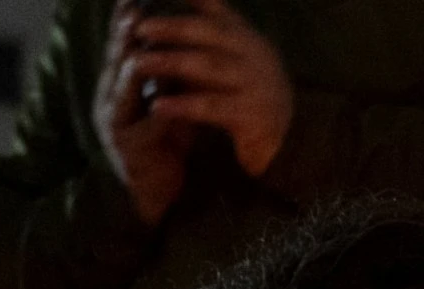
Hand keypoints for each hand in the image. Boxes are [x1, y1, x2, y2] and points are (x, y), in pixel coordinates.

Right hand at [95, 4, 201, 221]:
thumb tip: (179, 33)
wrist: (158, 191)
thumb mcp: (166, 95)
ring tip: (141, 44)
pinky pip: (144, 121)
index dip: (126, 18)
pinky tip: (167, 95)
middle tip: (134, 6)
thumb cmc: (165, 140)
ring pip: (122, 85)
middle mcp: (109, 99)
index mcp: (118, 84)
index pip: (120, 43)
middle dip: (124, 31)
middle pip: (116, 57)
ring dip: (133, 63)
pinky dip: (158, 107)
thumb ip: (168, 69)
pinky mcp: (129, 146)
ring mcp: (115, 122)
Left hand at [115, 0, 295, 188]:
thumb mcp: (229, 61)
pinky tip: (158, 107)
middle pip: (210, 33)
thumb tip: (162, 21)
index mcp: (245, 37)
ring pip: (209, 66)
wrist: (285, 140)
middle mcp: (253, 53)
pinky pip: (212, 107)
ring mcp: (255, 83)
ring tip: (138, 63)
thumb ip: (204, 41)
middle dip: (173, 27)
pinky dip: (182, 105)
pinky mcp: (251, 115)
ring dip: (170, 62)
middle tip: (140, 27)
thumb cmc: (246, 97)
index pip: (215, 9)